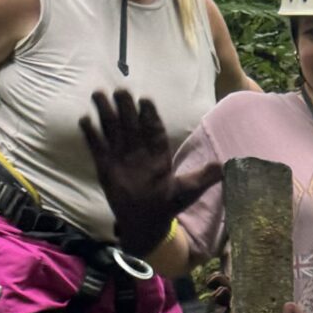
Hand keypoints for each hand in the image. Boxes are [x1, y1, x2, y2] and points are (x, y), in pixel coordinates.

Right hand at [79, 89, 219, 259]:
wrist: (146, 222)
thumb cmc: (168, 204)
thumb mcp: (188, 190)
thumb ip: (204, 176)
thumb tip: (227, 165)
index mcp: (158, 152)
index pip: (153, 129)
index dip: (150, 115)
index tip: (146, 100)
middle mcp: (139, 150)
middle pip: (131, 123)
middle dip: (126, 107)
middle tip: (121, 90)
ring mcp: (121, 156)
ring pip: (112, 130)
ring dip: (105, 113)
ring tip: (98, 95)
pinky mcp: (106, 166)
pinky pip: (97, 147)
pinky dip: (92, 135)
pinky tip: (85, 120)